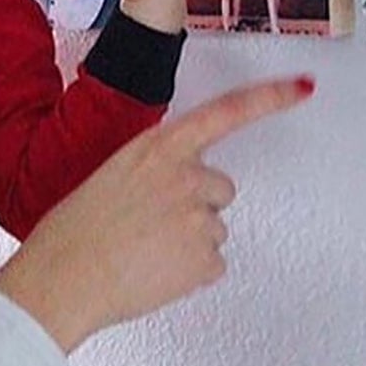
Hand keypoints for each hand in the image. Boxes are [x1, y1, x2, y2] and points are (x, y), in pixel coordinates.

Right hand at [0, 77, 315, 350]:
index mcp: (159, 147)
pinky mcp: (206, 260)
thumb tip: (179, 186)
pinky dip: (188, 273)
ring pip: (214, 230)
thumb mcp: (114, 176)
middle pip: (221, 188)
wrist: (62, 277)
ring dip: (188, 241)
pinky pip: (211, 265)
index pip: (227, 112)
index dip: (271, 98)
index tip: (303, 87)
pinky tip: (154, 271)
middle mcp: (187, 176)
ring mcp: (201, 218)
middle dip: (196, 204)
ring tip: (144, 250)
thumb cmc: (75, 230)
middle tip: (152, 224)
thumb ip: (155, 170)